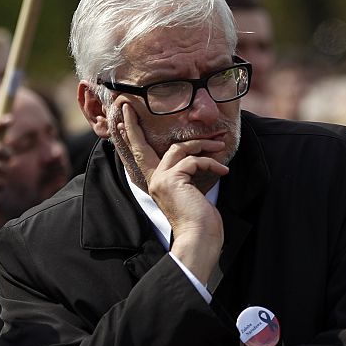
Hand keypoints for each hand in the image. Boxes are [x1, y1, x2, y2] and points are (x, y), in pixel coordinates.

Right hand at [120, 103, 227, 281]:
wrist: (200, 239)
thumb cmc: (201, 220)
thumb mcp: (192, 191)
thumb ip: (188, 172)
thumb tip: (200, 155)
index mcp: (156, 183)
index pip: (139, 155)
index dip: (129, 134)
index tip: (122, 115)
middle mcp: (154, 180)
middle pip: (142, 146)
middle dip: (133, 124)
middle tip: (127, 105)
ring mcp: (161, 180)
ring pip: (179, 149)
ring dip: (203, 145)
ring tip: (221, 147)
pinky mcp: (173, 180)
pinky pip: (194, 161)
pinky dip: (211, 163)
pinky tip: (223, 172)